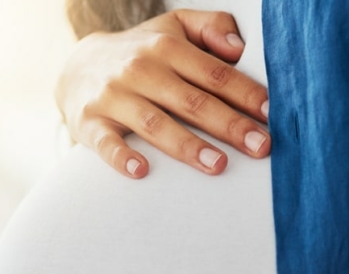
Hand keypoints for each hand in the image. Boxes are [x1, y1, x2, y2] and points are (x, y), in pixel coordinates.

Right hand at [57, 9, 270, 177]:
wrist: (76, 67)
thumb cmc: (142, 53)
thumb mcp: (174, 27)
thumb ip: (210, 28)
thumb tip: (240, 47)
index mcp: (167, 47)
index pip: (214, 72)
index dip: (245, 93)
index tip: (271, 114)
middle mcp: (141, 70)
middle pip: (192, 101)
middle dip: (229, 124)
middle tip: (261, 147)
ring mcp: (114, 97)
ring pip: (155, 124)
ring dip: (188, 146)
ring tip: (219, 165)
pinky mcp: (90, 122)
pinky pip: (106, 143)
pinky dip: (122, 156)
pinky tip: (141, 171)